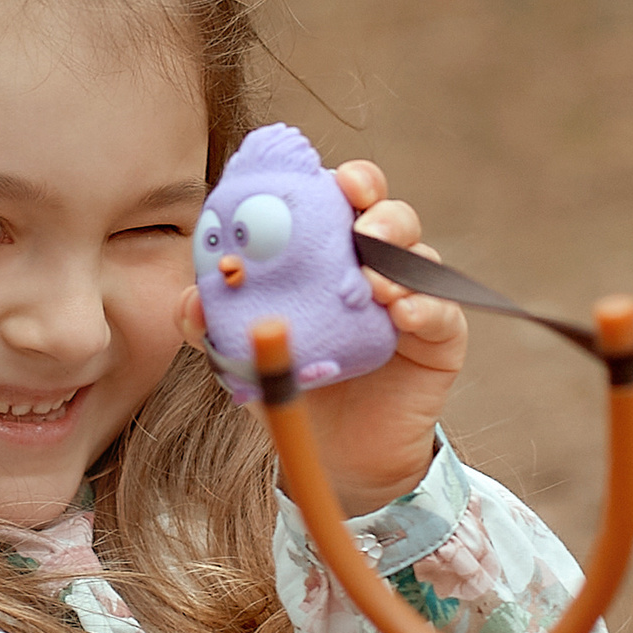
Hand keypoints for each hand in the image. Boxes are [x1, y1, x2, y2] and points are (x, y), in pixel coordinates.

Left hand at [176, 159, 467, 515]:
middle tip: (361, 218)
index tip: (332, 177)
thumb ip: (214, 326)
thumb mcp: (245, 355)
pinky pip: (440, 311)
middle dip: (378, 205)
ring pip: (418, 256)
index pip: (339, 202)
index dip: (341, 181)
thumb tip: (191, 302)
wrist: (333, 455)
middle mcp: (375, 266)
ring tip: (375, 281)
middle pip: (387, 214)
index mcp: (330, 256)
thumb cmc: (294, 386)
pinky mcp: (440, 336)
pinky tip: (402, 315)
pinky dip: (424, 307)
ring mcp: (412, 298)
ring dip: (399, 255)